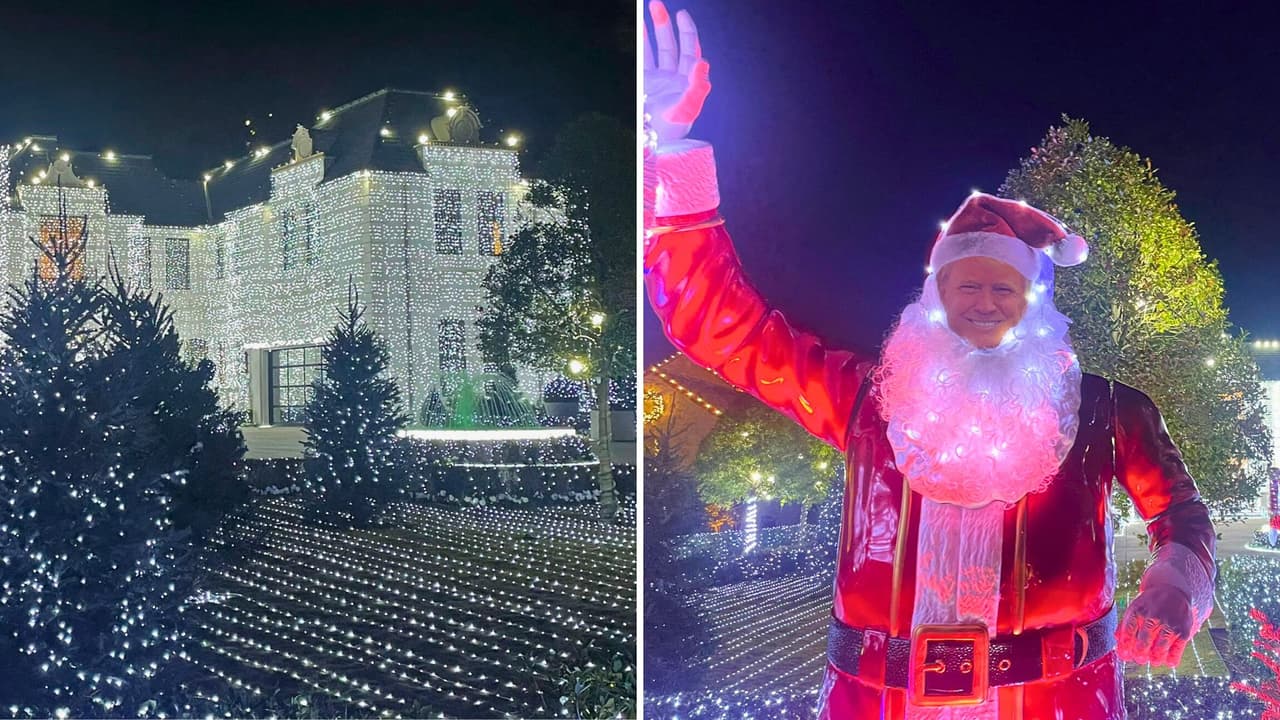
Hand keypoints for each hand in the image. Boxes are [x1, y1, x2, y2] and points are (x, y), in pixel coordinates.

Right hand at [644, 1, 711, 143]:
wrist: (654, 146)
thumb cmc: (674, 130)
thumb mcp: (688, 108)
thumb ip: (697, 86)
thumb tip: (703, 61)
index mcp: (686, 80)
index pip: (689, 49)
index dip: (687, 31)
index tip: (681, 14)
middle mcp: (672, 78)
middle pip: (669, 45)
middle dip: (663, 24)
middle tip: (656, 4)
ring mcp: (656, 82)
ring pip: (653, 51)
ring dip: (648, 33)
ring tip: (640, 13)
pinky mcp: (643, 87)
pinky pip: (640, 62)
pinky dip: (637, 48)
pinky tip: (632, 36)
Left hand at [1115, 584, 1197, 666]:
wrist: (1172, 590)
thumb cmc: (1150, 604)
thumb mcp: (1134, 608)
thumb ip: (1125, 624)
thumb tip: (1117, 640)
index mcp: (1137, 612)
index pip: (1128, 633)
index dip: (1124, 647)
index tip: (1124, 656)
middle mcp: (1153, 618)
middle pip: (1143, 643)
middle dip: (1139, 655)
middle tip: (1139, 659)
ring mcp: (1169, 625)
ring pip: (1160, 649)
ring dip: (1155, 659)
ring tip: (1154, 661)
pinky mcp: (1183, 630)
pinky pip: (1177, 649)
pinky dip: (1172, 658)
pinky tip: (1169, 662)